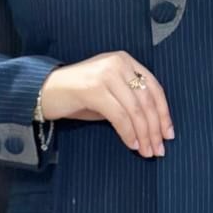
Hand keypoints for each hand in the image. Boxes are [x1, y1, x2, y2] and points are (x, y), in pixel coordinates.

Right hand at [39, 54, 174, 158]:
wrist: (44, 91)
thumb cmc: (77, 96)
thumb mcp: (109, 94)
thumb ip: (129, 103)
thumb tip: (153, 128)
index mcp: (125, 61)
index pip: (154, 88)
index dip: (164, 113)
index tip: (168, 133)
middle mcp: (118, 63)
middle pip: (147, 100)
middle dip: (155, 128)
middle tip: (159, 149)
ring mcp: (106, 74)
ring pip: (135, 110)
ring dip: (144, 134)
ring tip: (147, 151)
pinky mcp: (94, 89)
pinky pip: (119, 116)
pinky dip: (128, 133)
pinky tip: (132, 144)